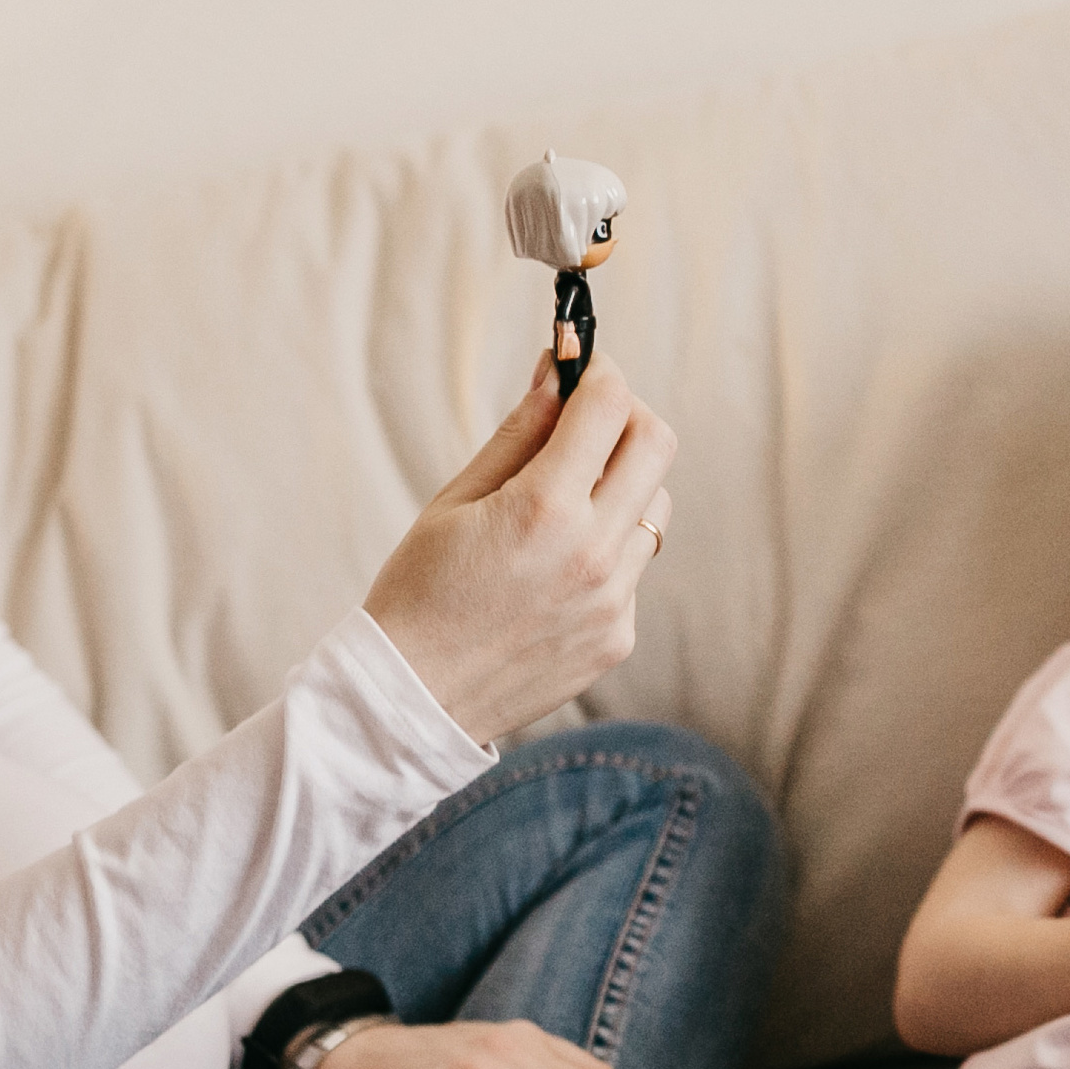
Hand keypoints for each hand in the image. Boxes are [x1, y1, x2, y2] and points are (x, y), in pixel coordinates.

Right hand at [365, 351, 673, 741]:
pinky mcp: (619, 636)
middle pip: (657, 445)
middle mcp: (594, 552)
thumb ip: (520, 433)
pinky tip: (553, 574)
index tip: (585, 369)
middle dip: (627, 416)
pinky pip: (635, 569)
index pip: (609, 406)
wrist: (411, 699)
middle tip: (589, 423)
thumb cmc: (419, 591)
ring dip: (622, 488)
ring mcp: (614, 600)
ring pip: (655, 508)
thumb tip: (559, 373)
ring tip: (564, 507)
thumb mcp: (456, 500)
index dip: (599, 372)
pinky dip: (608, 552)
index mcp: (544, 509)